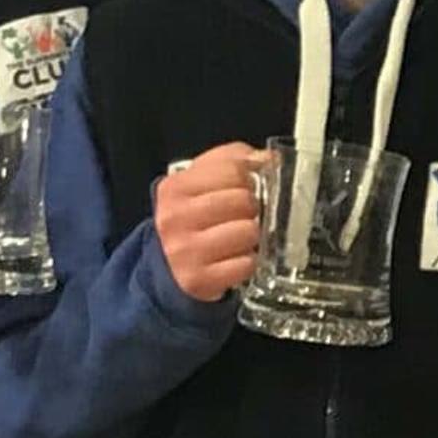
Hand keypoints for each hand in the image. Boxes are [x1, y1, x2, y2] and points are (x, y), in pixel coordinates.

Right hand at [154, 142, 269, 304]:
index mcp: (175, 188)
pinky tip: (236, 258)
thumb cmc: (192, 219)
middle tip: (244, 215)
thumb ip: (232, 161)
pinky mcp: (199, 279)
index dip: (248, 178)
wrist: (168, 267)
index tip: (246, 187)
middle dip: (251, 207)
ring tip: (240, 237)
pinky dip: (249, 262)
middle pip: (242, 199)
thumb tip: (268, 157)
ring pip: (248, 231)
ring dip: (252, 235)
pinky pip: (246, 264)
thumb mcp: (201, 183)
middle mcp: (175, 217)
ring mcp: (185, 250)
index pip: (232, 169)